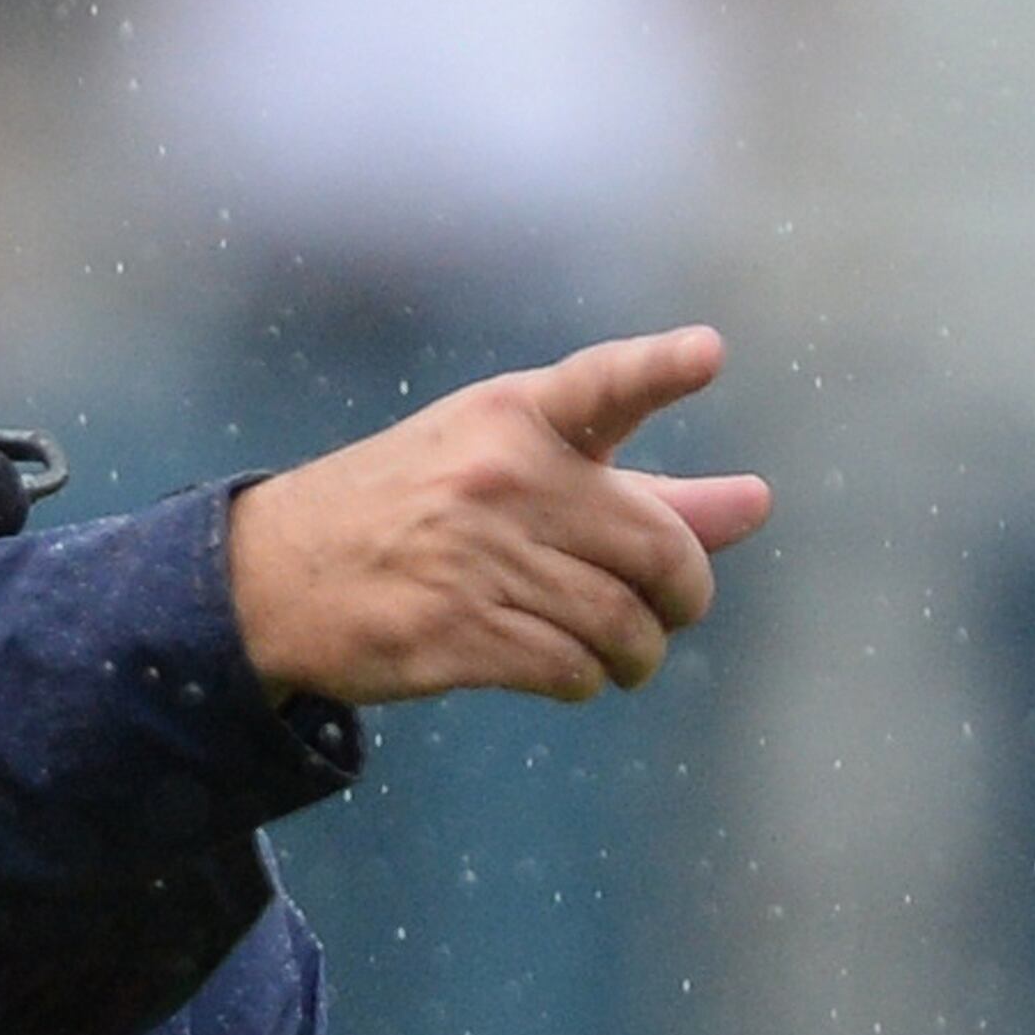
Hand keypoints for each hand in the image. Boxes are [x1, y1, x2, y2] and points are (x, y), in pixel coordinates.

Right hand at [225, 324, 770, 708]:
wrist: (277, 576)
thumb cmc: (418, 511)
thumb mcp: (513, 471)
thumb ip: (641, 491)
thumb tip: (758, 504)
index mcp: (514, 415)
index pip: (602, 385)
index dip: (660, 369)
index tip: (707, 354)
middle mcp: (500, 479)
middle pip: (656, 549)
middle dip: (684, 595)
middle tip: (672, 610)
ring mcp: (477, 559)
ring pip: (621, 623)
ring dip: (635, 652)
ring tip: (621, 652)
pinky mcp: (456, 634)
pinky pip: (572, 670)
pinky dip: (585, 679)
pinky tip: (569, 669)